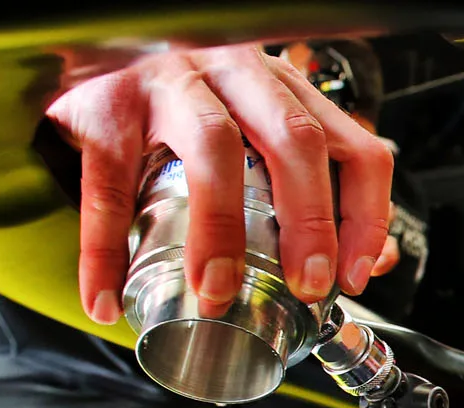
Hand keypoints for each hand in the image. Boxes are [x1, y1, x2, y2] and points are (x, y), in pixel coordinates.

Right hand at [45, 44, 394, 323]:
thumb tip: (371, 263)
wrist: (92, 54)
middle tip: (305, 284)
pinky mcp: (105, 103)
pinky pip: (109, 184)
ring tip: (217, 292)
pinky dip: (104, 249)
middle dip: (310, 220)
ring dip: (221, 229)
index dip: (365, 216)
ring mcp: (170, 82)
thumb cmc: (184, 104)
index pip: (356, 146)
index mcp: (285, 90)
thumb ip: (312, 188)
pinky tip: (105, 296)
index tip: (354, 275)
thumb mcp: (256, 132)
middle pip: (295, 140)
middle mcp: (236, 75)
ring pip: (214, 146)